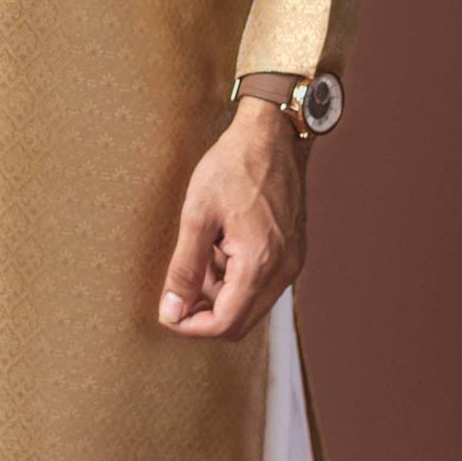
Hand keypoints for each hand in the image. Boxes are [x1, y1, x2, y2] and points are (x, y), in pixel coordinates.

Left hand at [157, 101, 307, 338]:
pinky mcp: (293, 251)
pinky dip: (237, 278)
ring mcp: (292, 262)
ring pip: (251, 304)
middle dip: (205, 312)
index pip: (224, 325)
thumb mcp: (197, 216)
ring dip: (221, 293)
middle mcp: (283, 270)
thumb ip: (184, 269)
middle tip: (180, 285)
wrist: (273, 134)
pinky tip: (221, 245)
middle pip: (240, 322)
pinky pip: (263, 283)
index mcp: (259, 264)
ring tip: (202, 252)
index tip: (168, 311)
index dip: (190, 326)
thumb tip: (170, 311)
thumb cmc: (234, 166)